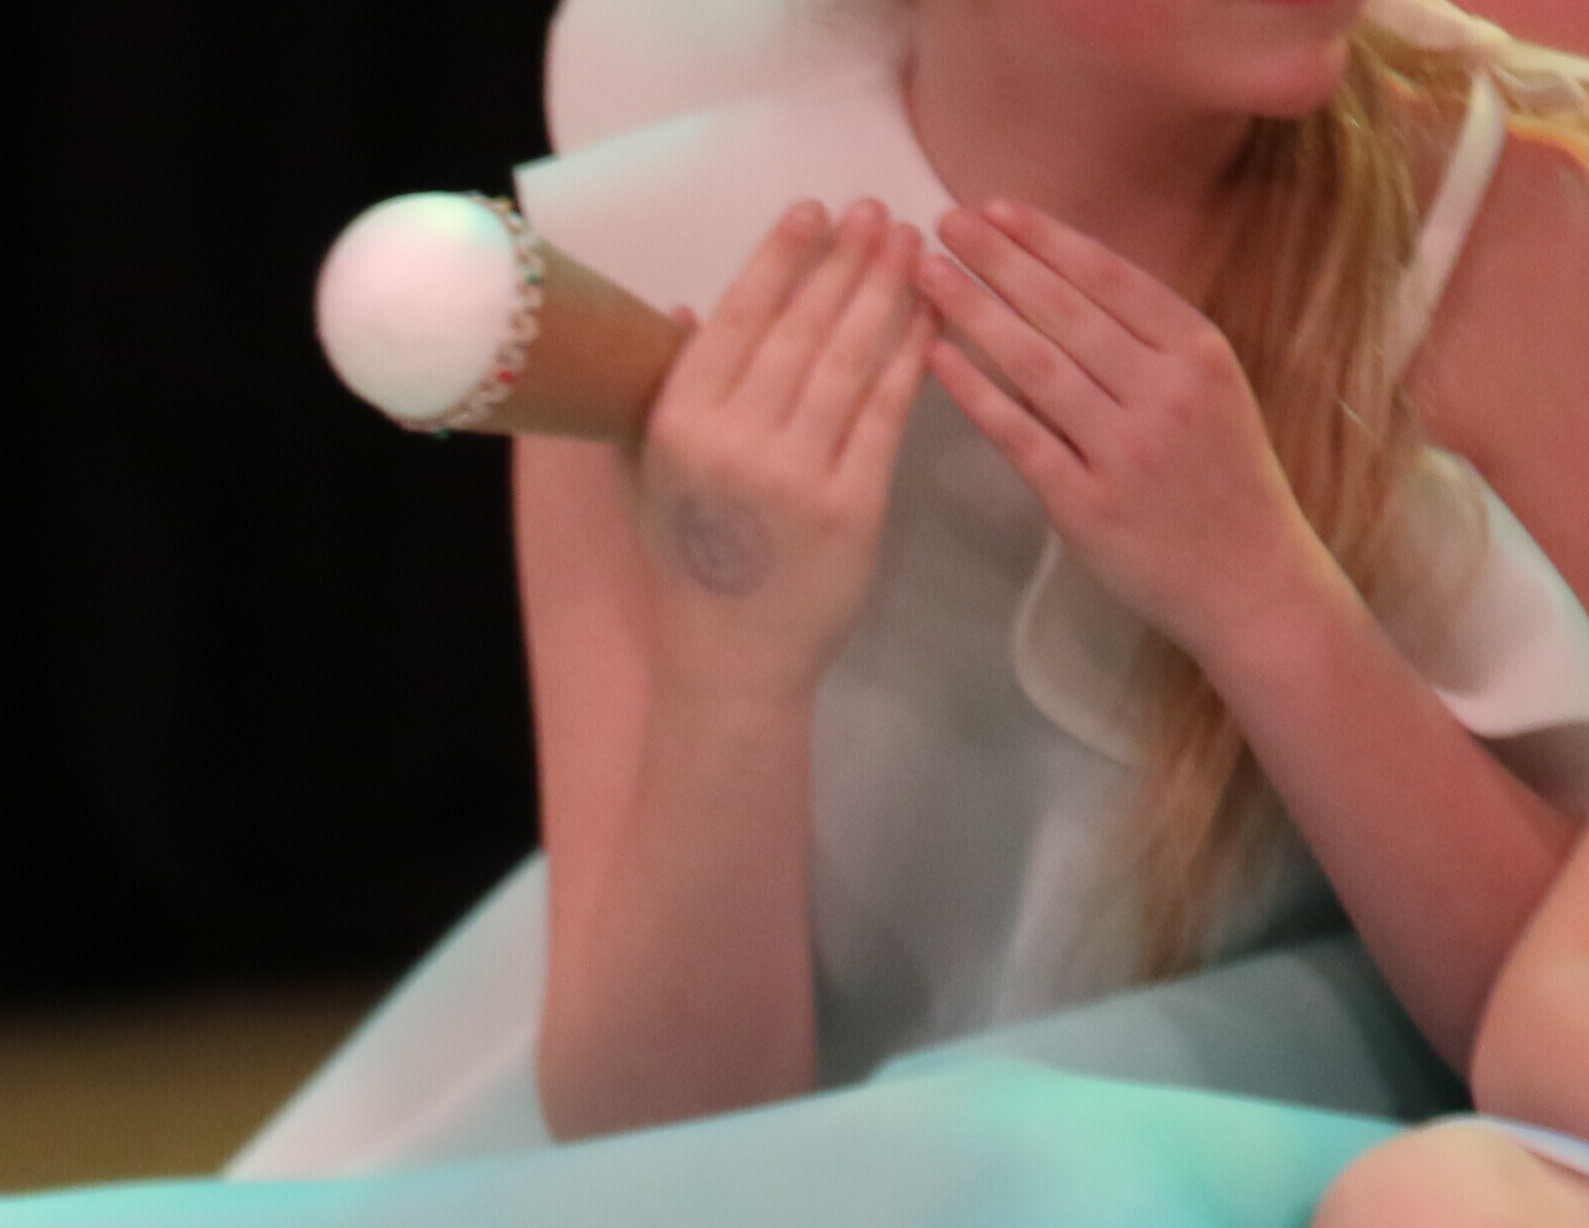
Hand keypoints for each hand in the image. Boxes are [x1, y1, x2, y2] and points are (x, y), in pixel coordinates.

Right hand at [629, 200, 934, 707]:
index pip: (736, 322)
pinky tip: (933, 315)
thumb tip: (691, 308)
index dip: (780, 260)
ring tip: (912, 244)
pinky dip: (914, 356)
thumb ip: (666, 391)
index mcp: (677, 429)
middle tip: (880, 211)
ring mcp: (795, 476)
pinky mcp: (852, 505)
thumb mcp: (654, 476)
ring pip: (850, 361)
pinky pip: (888, 412)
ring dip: (887, 293)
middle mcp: (733, 445)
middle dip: (846, 261)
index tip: (815, 209)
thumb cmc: (692, 561)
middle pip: (801, 330)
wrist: (732, 658)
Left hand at [917, 203, 1337, 664]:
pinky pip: (1017, 436)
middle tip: (943, 221)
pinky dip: (972, 393)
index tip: (995, 207)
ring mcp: (1125, 447)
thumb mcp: (1209, 392)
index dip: (1048, 239)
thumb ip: (1148, 343)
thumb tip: (1067, 284)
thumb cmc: (1222, 480)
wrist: (1251, 579)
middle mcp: (1164, 390)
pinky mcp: (1086, 504)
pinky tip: (933, 357)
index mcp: (1198, 352)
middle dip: (1000, 260)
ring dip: (974, 313)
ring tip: (926, 276)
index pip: (1112, 278)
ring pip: (1035, 365)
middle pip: (1066, 310)